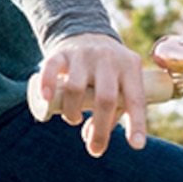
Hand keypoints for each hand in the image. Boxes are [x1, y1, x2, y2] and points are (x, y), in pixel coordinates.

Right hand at [36, 33, 147, 157]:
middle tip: (94, 148)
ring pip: (76, 88)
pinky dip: (46, 86)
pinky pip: (51, 69)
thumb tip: (92, 142)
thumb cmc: (108, 71)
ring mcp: (84, 54)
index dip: (137, 123)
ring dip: (72, 112)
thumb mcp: (119, 85)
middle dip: (100, 128)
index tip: (136, 145)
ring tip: (73, 120)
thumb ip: (111, 114)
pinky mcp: (61, 53)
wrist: (87, 33)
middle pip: (105, 98)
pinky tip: (46, 100)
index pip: (135, 98)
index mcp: (130, 66)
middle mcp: (109, 58)